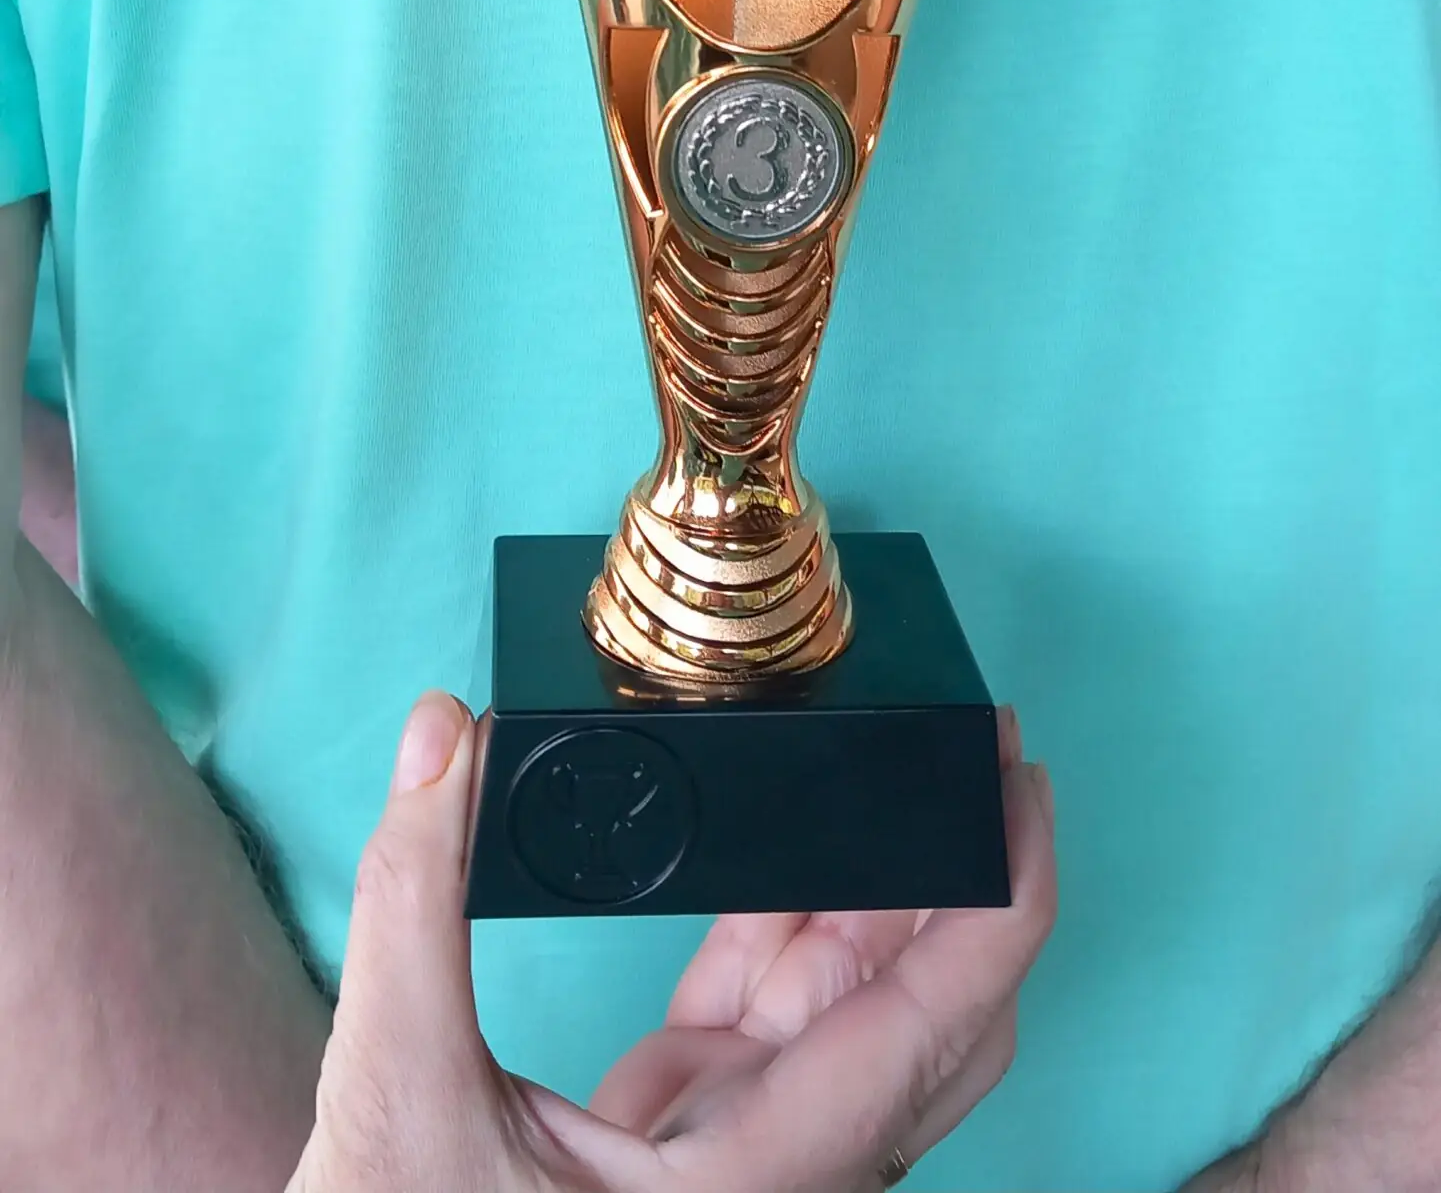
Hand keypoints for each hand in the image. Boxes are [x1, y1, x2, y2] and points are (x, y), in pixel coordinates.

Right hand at [287, 694, 1054, 1192]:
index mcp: (766, 1175)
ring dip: (880, 885)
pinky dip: (790, 914)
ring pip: (861, 1006)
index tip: (1019, 781)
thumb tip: (438, 735)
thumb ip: (414, 901)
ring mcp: (745, 1153)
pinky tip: (778, 831)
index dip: (1006, 892)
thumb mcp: (397, 1095)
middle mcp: (787, 1169)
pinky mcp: (693, 1135)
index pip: (939, 1016)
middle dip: (963, 871)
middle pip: (933, 1009)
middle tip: (969, 742)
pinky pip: (779, 1010)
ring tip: (886, 759)